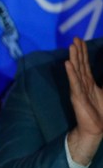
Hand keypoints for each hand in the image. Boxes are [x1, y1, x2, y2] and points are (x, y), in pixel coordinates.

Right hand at [65, 37, 102, 164]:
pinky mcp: (77, 97)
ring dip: (74, 58)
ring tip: (71, 47)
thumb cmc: (100, 113)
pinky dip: (71, 73)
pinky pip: (74, 82)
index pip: (85, 64)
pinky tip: (68, 64)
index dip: (83, 52)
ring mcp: (79, 90)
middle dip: (78, 51)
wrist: (95, 129)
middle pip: (80, 64)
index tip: (79, 40)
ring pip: (77, 71)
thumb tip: (102, 80)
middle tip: (75, 38)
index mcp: (89, 83)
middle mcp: (83, 84)